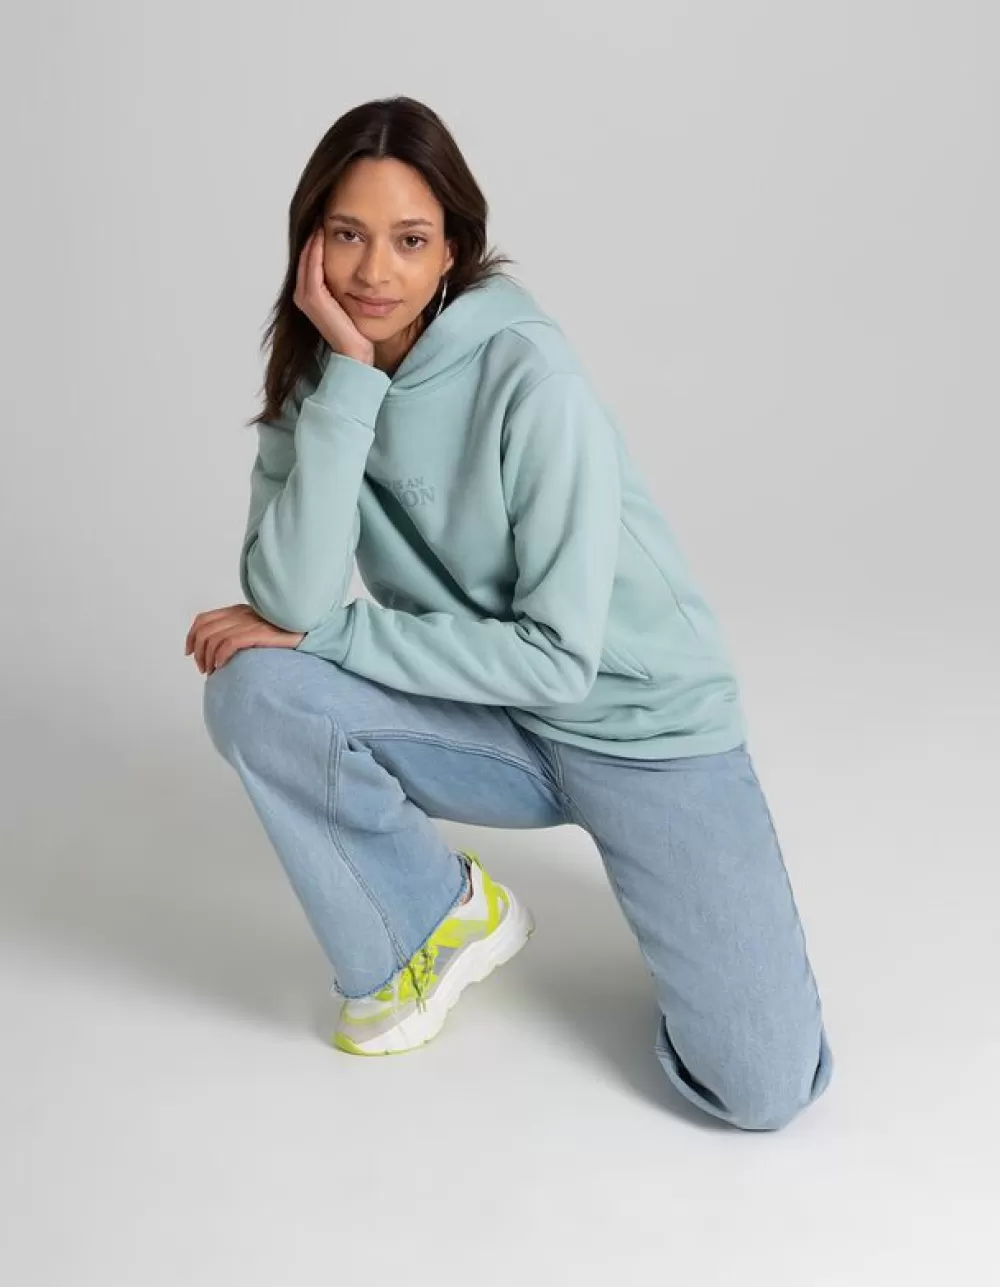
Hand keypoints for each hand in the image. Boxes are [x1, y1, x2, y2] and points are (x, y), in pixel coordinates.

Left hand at [185, 604, 304, 674]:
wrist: (314, 632)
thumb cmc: (290, 636)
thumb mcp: (261, 632)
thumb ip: (243, 635)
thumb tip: (223, 654)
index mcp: (240, 611)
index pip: (204, 619)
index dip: (191, 637)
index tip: (190, 653)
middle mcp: (242, 613)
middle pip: (204, 630)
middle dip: (198, 652)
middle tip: (204, 669)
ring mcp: (251, 622)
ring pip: (213, 638)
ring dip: (208, 658)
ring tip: (214, 672)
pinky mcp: (259, 632)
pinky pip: (228, 643)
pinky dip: (219, 656)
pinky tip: (222, 667)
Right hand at [293, 227, 373, 363]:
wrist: (357, 354)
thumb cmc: (357, 332)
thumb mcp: (350, 302)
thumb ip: (346, 284)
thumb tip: (359, 268)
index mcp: (311, 295)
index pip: (310, 260)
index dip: (317, 239)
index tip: (328, 218)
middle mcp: (303, 296)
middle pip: (305, 256)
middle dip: (313, 234)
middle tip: (322, 210)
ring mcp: (306, 298)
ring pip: (306, 259)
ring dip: (313, 238)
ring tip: (321, 217)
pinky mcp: (313, 299)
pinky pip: (312, 268)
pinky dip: (315, 251)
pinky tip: (322, 235)